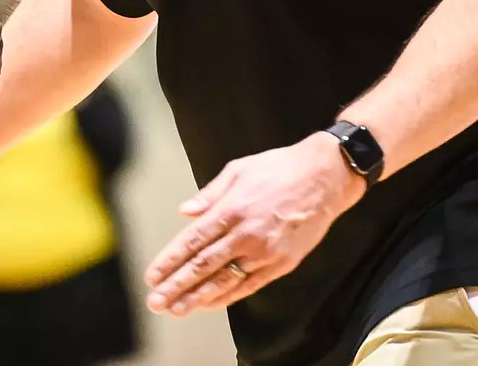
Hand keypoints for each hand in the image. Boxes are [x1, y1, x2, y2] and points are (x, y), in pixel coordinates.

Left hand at [145, 132, 365, 315]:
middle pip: (204, 266)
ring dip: (197, 297)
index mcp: (232, 209)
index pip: (193, 241)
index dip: (170, 261)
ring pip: (224, 281)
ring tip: (176, 309)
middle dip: (177, 286)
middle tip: (156, 301)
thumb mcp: (239, 169)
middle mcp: (246, 234)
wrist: (325, 178)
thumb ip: (210, 194)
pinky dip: (227, 297)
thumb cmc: (279, 168)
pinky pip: (249, 285)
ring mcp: (265, 252)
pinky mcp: (282, 264)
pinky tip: (208, 304)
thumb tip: (185, 211)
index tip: (152, 276)